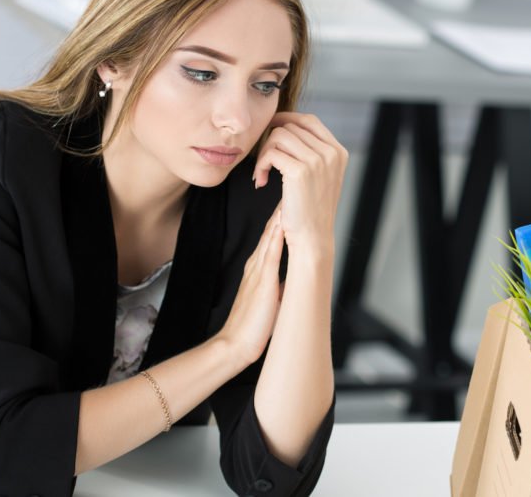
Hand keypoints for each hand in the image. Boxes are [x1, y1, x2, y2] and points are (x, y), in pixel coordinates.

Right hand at [214, 207, 284, 368]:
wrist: (235, 344)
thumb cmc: (253, 325)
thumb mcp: (269, 298)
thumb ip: (277, 285)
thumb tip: (289, 279)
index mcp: (259, 267)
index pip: (273, 236)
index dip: (284, 217)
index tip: (296, 199)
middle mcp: (256, 264)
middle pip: (271, 229)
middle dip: (283, 208)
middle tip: (293, 186)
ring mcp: (258, 270)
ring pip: (270, 236)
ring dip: (280, 215)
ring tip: (290, 193)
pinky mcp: (262, 280)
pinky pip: (271, 253)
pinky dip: (276, 235)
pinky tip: (282, 222)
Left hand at [253, 113, 347, 253]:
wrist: (312, 236)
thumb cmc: (311, 209)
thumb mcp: (321, 176)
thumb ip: (313, 152)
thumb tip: (288, 128)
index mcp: (338, 152)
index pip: (309, 121)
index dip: (287, 119)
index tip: (271, 128)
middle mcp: (331, 153)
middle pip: (291, 126)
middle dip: (271, 142)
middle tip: (265, 164)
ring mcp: (317, 161)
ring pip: (279, 136)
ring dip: (264, 153)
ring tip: (262, 173)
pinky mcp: (300, 171)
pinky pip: (271, 153)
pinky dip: (260, 165)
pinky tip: (260, 180)